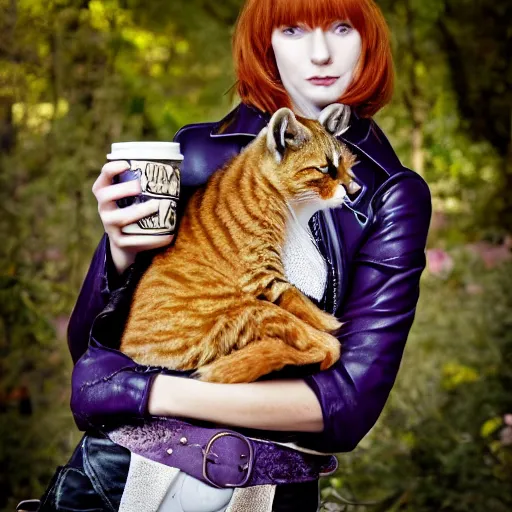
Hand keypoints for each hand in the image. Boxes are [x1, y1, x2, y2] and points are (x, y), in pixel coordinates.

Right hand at [92, 160, 173, 274]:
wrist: (124, 243)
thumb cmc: (133, 211)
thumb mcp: (131, 198)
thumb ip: (143, 185)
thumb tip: (175, 170)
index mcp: (105, 193)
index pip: (103, 177)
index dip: (112, 169)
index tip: (128, 164)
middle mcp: (103, 208)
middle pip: (106, 195)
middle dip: (123, 189)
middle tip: (139, 186)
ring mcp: (109, 226)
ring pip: (120, 218)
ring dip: (139, 211)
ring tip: (156, 206)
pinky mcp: (119, 242)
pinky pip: (134, 241)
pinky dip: (153, 239)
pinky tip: (168, 236)